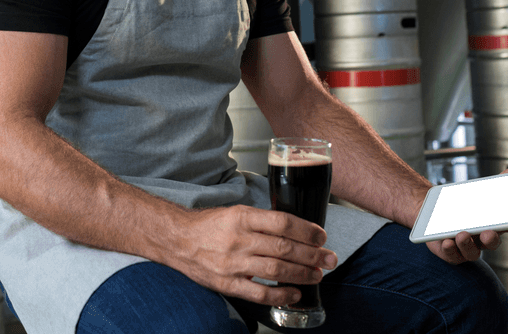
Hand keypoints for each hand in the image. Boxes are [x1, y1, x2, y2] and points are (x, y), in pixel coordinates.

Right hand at [171, 205, 336, 305]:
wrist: (177, 240)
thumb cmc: (209, 226)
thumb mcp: (236, 213)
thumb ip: (262, 221)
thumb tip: (296, 231)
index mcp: (242, 217)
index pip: (282, 222)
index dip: (306, 230)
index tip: (321, 236)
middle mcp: (238, 239)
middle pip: (284, 247)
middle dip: (312, 254)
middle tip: (329, 258)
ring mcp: (232, 263)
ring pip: (276, 269)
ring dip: (302, 273)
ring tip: (318, 274)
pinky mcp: (227, 283)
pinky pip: (259, 292)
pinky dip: (281, 294)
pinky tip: (295, 293)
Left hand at [425, 162, 507, 264]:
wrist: (435, 210)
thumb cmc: (466, 203)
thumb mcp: (485, 189)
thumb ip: (506, 179)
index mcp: (495, 223)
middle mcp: (483, 237)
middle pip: (492, 241)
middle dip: (491, 238)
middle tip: (489, 232)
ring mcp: (467, 246)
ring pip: (472, 251)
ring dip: (468, 244)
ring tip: (462, 234)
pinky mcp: (450, 251)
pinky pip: (452, 254)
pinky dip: (450, 249)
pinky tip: (447, 241)